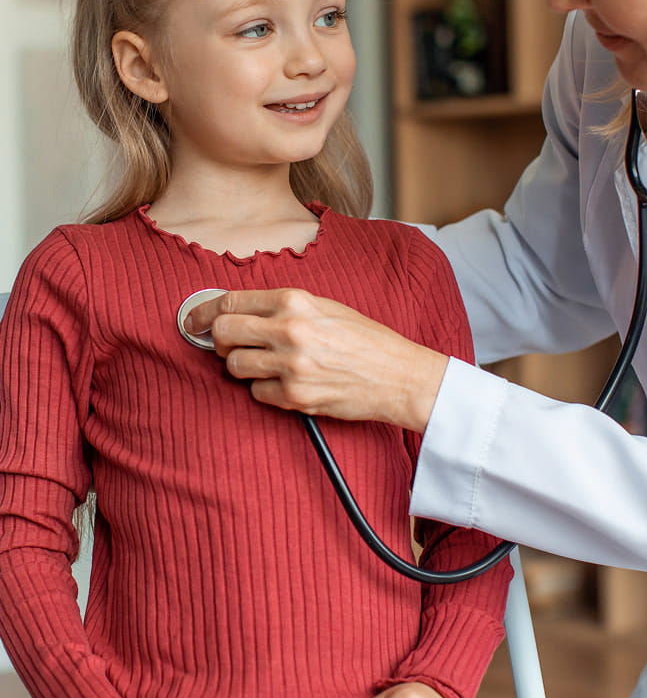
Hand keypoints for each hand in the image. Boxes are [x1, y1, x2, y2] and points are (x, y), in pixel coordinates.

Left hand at [185, 289, 448, 432]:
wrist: (400, 375)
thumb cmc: (368, 340)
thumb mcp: (327, 307)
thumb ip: (284, 306)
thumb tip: (238, 311)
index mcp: (297, 300)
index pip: (231, 301)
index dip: (205, 311)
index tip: (194, 320)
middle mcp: (290, 330)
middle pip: (223, 333)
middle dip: (219, 340)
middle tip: (228, 345)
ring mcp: (291, 365)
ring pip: (234, 366)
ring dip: (243, 366)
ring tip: (268, 364)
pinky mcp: (295, 397)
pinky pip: (257, 393)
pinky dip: (266, 390)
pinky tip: (288, 383)